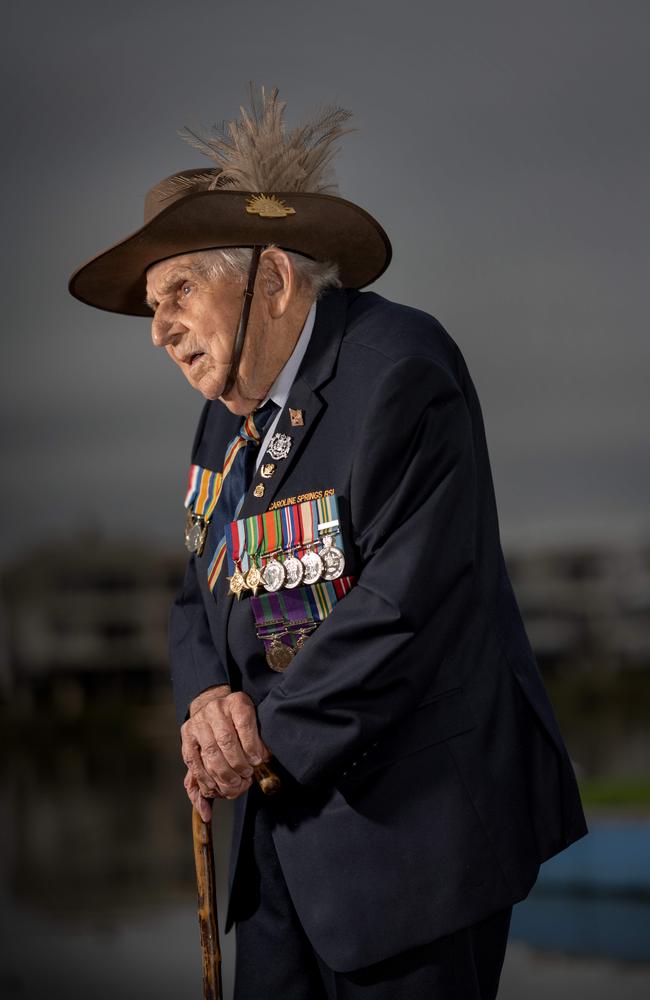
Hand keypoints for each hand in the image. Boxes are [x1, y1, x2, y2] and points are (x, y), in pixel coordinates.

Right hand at [181, 686, 270, 809]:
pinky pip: (193, 760)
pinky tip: (214, 786)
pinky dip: (204, 777)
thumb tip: (264, 760)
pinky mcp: (187, 734)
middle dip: (237, 764)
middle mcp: (215, 708)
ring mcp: (199, 721)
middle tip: (246, 776)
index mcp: (237, 702)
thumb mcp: (254, 722)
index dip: (251, 745)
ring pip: (210, 752)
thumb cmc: (239, 721)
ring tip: (234, 783)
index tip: (257, 761)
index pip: (244, 723)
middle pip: (226, 740)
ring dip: (222, 773)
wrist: (214, 706)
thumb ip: (259, 741)